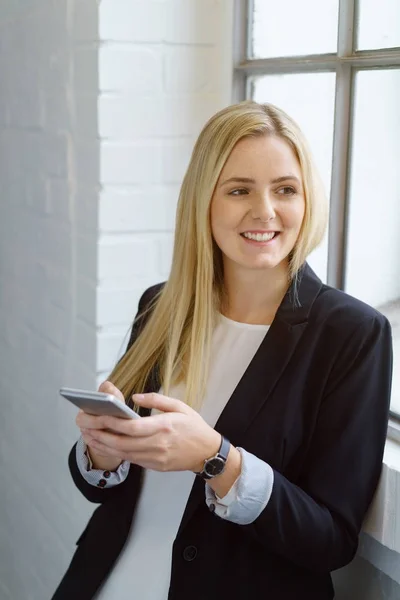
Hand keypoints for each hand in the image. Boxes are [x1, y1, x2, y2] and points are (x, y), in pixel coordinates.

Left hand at [80, 392, 221, 472]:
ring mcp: (156, 457)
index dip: (112, 423)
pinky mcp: (155, 465)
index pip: (132, 426)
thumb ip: (156, 399)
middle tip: (85, 426)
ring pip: (124, 453)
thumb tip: (135, 397)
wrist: (207, 452)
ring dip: (104, 445)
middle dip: (101, 434)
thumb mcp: (180, 406)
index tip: (98, 416)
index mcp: (164, 426)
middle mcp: (158, 444)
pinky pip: (131, 460)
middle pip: (123, 442)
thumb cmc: (194, 426)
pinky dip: (115, 453)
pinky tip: (105, 445)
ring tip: (89, 436)